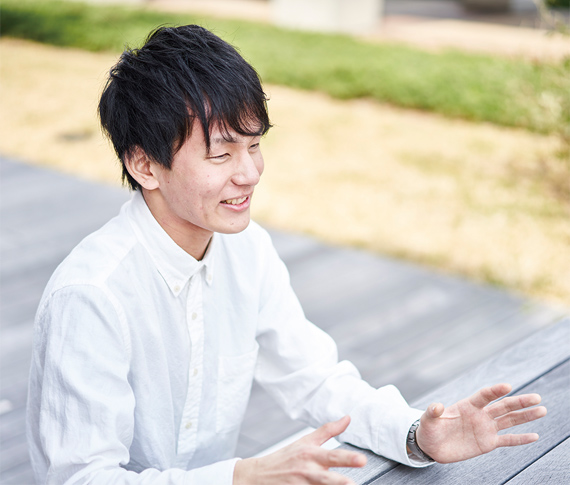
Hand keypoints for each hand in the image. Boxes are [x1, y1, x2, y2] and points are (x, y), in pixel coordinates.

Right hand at [233, 416, 365, 483]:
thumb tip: (348, 418)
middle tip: (353, 484)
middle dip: (341, 482)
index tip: (362, 460)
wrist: (258, 475)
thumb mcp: (305, 441)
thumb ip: (328, 431)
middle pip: (328, 479)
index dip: (348, 458)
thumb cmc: (286, 458)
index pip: (332, 456)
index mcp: (311, 455)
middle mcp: (307, 472)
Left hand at [416, 383, 546, 463]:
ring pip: (509, 420)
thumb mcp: (428, 420)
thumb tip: (436, 406)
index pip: (484, 396)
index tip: (508, 386)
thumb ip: (432, 412)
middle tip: (537, 397)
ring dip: (525, 416)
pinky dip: (520, 439)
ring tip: (542, 410)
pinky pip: (507, 440)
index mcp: (467, 405)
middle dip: (519, 402)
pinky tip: (535, 436)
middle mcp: (480, 415)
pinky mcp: (488, 443)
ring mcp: (485, 428)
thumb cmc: (429, 429)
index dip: (495, 391)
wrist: (432, 446)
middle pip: (503, 406)